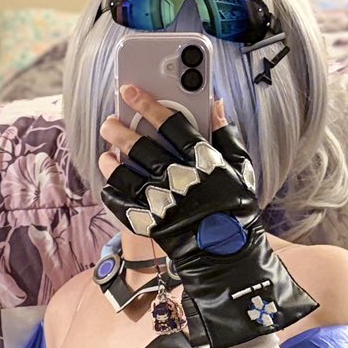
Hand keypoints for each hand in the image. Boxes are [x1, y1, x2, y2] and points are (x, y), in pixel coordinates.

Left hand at [99, 83, 318, 347]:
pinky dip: (111, 191)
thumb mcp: (241, 169)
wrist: (227, 256)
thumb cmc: (235, 208)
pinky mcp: (151, 225)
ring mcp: (164, 204)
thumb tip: (215, 104)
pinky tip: (110, 182)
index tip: (130, 91)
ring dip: (111, 161)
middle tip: (109, 122)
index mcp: (204, 162)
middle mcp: (181, 180)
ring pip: (126, 175)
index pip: (172, 124)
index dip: (148, 104)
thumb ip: (227, 134)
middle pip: (142, 148)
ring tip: (106, 154)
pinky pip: (121, 204)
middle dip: (120, 131)